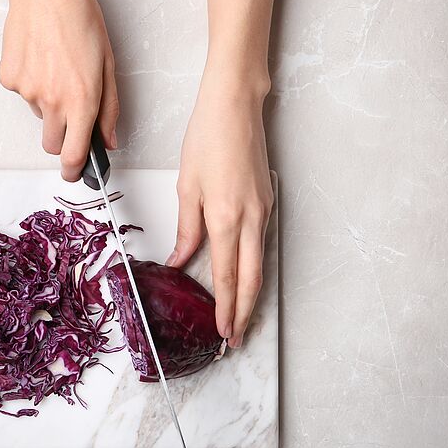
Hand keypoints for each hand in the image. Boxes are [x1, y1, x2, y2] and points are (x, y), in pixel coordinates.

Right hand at [0, 0, 118, 180]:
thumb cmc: (80, 19)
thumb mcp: (107, 63)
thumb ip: (110, 108)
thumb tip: (107, 140)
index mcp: (82, 100)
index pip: (74, 154)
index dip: (74, 170)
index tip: (75, 173)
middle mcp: (53, 101)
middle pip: (52, 143)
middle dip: (62, 137)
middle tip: (70, 110)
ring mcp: (27, 91)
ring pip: (39, 114)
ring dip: (48, 102)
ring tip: (56, 66)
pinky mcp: (9, 79)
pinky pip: (23, 92)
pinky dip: (31, 82)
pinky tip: (39, 56)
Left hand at [167, 71, 272, 348]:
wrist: (236, 108)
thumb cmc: (207, 141)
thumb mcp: (187, 188)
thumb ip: (188, 230)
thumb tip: (180, 261)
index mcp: (227, 218)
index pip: (228, 276)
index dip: (227, 308)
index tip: (224, 332)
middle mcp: (252, 219)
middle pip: (252, 279)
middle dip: (246, 313)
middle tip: (236, 338)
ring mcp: (264, 211)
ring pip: (260, 264)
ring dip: (251, 294)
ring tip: (241, 317)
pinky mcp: (268, 202)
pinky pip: (261, 244)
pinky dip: (253, 268)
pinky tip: (245, 277)